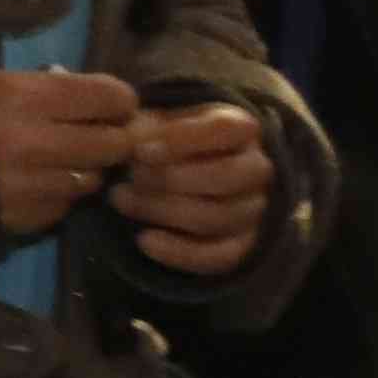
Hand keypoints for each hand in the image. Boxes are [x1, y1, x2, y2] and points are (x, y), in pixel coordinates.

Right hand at [0, 67, 140, 237]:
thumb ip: (48, 89)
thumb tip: (100, 100)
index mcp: (27, 97)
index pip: (112, 98)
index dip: (117, 100)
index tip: (109, 105)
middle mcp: (38, 142)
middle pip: (113, 143)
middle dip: (109, 138)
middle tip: (94, 135)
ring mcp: (32, 185)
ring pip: (91, 179)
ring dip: (82, 170)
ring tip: (57, 161)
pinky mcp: (24, 217)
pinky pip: (62, 206)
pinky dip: (56, 195)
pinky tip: (32, 183)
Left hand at [120, 93, 278, 275]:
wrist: (181, 173)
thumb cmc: (166, 140)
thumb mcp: (156, 121)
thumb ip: (143, 128)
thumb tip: (127, 141)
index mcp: (241, 128)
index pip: (225, 130)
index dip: (182, 140)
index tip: (140, 150)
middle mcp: (257, 168)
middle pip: (224, 177)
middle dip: (169, 179)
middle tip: (130, 175)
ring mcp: (255, 208)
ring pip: (217, 216)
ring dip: (163, 211)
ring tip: (120, 199)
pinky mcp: (245, 244)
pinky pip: (220, 256)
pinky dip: (180, 252)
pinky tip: (144, 240)